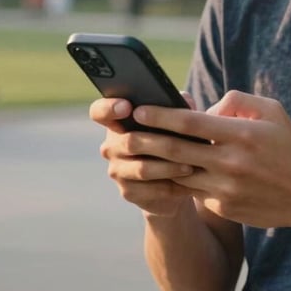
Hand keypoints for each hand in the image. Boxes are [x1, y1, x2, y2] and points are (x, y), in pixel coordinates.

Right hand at [89, 96, 196, 216]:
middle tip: (183, 143)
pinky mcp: (128, 192)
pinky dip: (170, 186)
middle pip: (129, 141)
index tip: (127, 106)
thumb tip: (184, 99)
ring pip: (142, 168)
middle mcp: (111, 146)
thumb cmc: (175, 139)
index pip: (100, 111)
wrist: (175, 180)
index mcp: (117, 122)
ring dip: (168, 167)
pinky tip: (187, 185)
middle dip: (160, 143)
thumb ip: (177, 106)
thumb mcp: (176, 121)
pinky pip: (148, 190)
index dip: (109, 108)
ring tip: (190, 166)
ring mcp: (117, 170)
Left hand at [131, 91, 290, 228]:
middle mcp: (230, 162)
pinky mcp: (223, 207)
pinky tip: (163, 173)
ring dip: (155, 164)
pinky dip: (178, 181)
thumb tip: (206, 108)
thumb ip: (238, 101)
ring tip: (136, 154)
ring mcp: (225, 188)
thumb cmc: (288, 147)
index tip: (139, 110)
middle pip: (176, 150)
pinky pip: (194, 190)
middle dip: (145, 141)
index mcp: (241, 134)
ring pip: (179, 174)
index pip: (190, 123)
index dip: (161, 115)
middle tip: (123, 134)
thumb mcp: (272, 112)